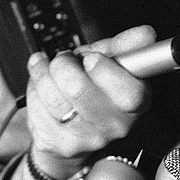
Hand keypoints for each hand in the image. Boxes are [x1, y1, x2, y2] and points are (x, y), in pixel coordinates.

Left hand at [25, 25, 154, 179]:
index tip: (91, 58)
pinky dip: (34, 90)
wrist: (74, 130)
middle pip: (79, 90)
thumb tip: (145, 34)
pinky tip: (41, 87)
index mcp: (138, 100)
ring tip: (48, 68)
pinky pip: (38, 108)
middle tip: (64, 59)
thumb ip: (126, 46)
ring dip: (43, 73)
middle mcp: (117, 124)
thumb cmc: (96, 89)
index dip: (104, 70)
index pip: (129, 92)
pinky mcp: (62, 145)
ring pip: (54, 97)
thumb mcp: (113, 62)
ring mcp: (89, 138)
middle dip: (64, 65)